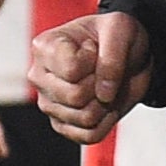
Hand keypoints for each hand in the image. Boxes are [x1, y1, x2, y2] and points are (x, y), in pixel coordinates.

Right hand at [30, 11, 148, 143]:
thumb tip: (104, 95)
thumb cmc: (114, 36)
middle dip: (101, 85)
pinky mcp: (61, 125)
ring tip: (104, 86)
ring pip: (84, 119)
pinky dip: (106, 123)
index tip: (95, 49)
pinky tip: (105, 105)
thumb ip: (112, 58)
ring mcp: (48, 103)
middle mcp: (38, 76)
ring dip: (106, 104)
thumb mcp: (120, 29)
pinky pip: (88, 136)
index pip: (72, 71)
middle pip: (75, 97)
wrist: (127, 55)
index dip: (94, 62)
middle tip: (103, 71)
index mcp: (44, 47)